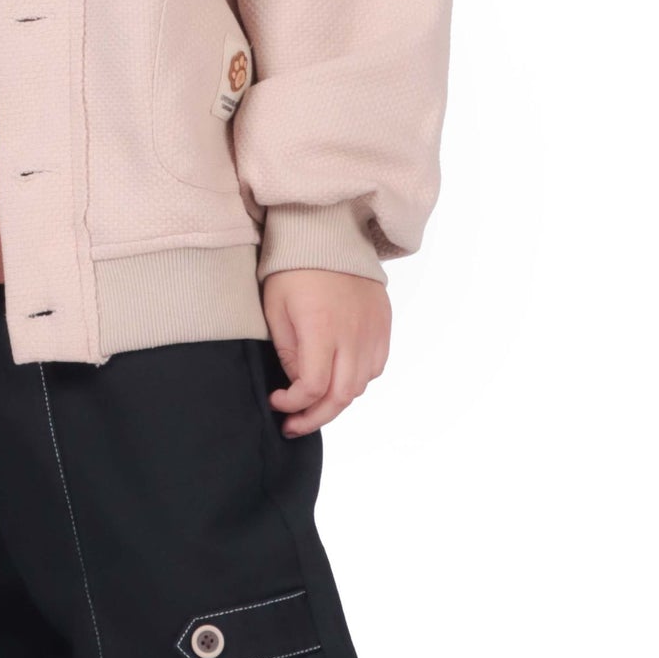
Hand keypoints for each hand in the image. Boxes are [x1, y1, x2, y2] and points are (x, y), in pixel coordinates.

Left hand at [259, 268, 390, 434]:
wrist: (329, 232)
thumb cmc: (293, 267)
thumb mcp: (275, 308)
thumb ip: (287, 351)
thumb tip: (297, 383)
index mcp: (321, 328)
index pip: (314, 387)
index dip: (293, 405)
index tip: (277, 401)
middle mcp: (353, 334)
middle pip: (341, 396)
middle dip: (315, 418)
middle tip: (294, 425)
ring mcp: (372, 329)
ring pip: (361, 385)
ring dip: (337, 402)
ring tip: (314, 405)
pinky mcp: (383, 323)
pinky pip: (376, 366)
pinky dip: (357, 380)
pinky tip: (338, 379)